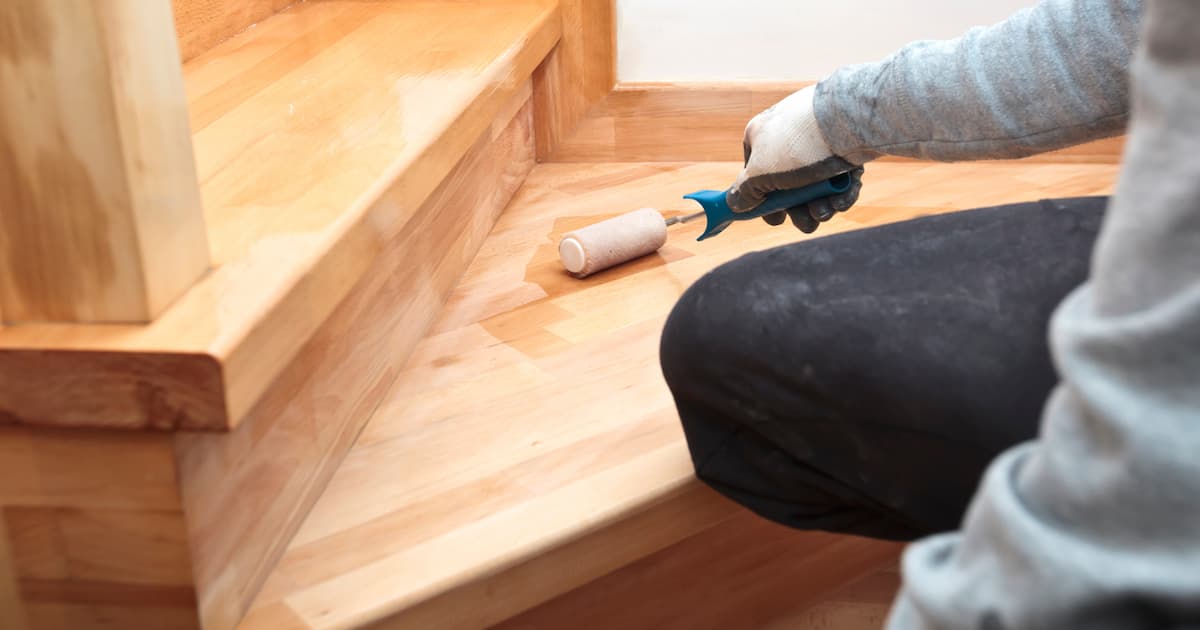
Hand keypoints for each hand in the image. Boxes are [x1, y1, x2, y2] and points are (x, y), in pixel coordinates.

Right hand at [728, 85, 863, 232]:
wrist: (849, 121)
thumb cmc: (797, 146)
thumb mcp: (759, 174)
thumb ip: (744, 192)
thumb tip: (734, 204)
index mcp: (762, 134)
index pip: (754, 171)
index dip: (763, 198)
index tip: (774, 216)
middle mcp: (789, 136)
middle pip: (788, 184)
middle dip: (797, 209)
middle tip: (806, 223)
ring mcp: (819, 141)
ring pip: (816, 184)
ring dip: (819, 205)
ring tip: (825, 211)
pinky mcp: (846, 146)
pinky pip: (838, 176)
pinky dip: (839, 193)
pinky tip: (841, 200)